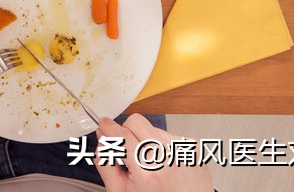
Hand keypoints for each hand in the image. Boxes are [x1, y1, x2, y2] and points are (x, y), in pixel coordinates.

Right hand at [95, 115, 212, 191]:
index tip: (104, 124)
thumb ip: (106, 164)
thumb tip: (102, 138)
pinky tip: (163, 164)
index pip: (121, 135)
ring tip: (150, 164)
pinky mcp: (191, 147)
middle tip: (127, 150)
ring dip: (144, 140)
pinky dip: (160, 145)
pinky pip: (167, 134)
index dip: (108, 127)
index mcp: (148, 171)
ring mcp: (181, 150)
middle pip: (136, 122)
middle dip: (126, 131)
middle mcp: (168, 157)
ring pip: (151, 127)